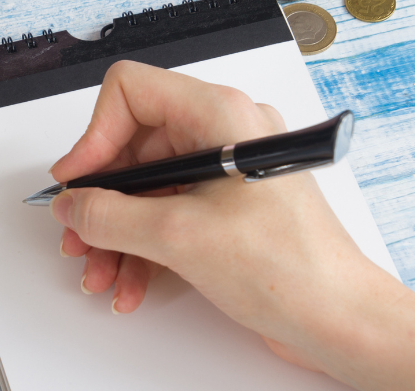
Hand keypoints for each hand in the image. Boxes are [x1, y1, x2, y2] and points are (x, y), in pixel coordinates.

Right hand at [48, 61, 414, 390]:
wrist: (341, 320)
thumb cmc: (292, 267)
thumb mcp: (179, 236)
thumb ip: (110, 214)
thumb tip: (73, 204)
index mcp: (220, 114)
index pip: (131, 93)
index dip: (94, 135)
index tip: (77, 180)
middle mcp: (224, 133)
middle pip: (133, 146)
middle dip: (100, 198)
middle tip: (78, 234)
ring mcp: (228, 172)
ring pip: (146, 187)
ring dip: (116, 232)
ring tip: (101, 271)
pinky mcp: (229, 209)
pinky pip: (168, 213)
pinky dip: (143, 247)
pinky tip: (131, 283)